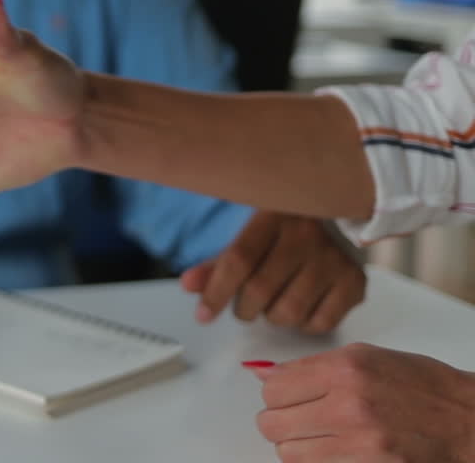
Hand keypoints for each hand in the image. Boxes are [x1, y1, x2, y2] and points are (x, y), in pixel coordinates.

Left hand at [181, 211, 364, 333]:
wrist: (339, 222)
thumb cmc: (282, 235)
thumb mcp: (248, 239)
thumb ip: (217, 264)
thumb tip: (188, 285)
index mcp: (273, 217)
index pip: (238, 260)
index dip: (216, 292)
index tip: (203, 315)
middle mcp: (307, 236)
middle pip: (260, 290)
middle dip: (243, 308)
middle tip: (244, 306)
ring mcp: (334, 259)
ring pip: (288, 312)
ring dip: (271, 317)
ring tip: (272, 304)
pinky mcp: (356, 282)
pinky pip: (319, 323)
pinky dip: (302, 325)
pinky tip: (300, 307)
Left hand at [252, 343, 474, 461]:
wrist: (469, 421)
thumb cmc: (422, 386)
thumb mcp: (366, 357)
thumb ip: (311, 366)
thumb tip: (262, 373)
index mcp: (345, 369)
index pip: (272, 388)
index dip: (275, 395)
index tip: (287, 397)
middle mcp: (349, 405)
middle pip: (272, 424)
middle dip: (280, 423)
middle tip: (299, 420)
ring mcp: (361, 443)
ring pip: (288, 454)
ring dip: (297, 447)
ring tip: (321, 437)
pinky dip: (319, 462)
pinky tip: (336, 452)